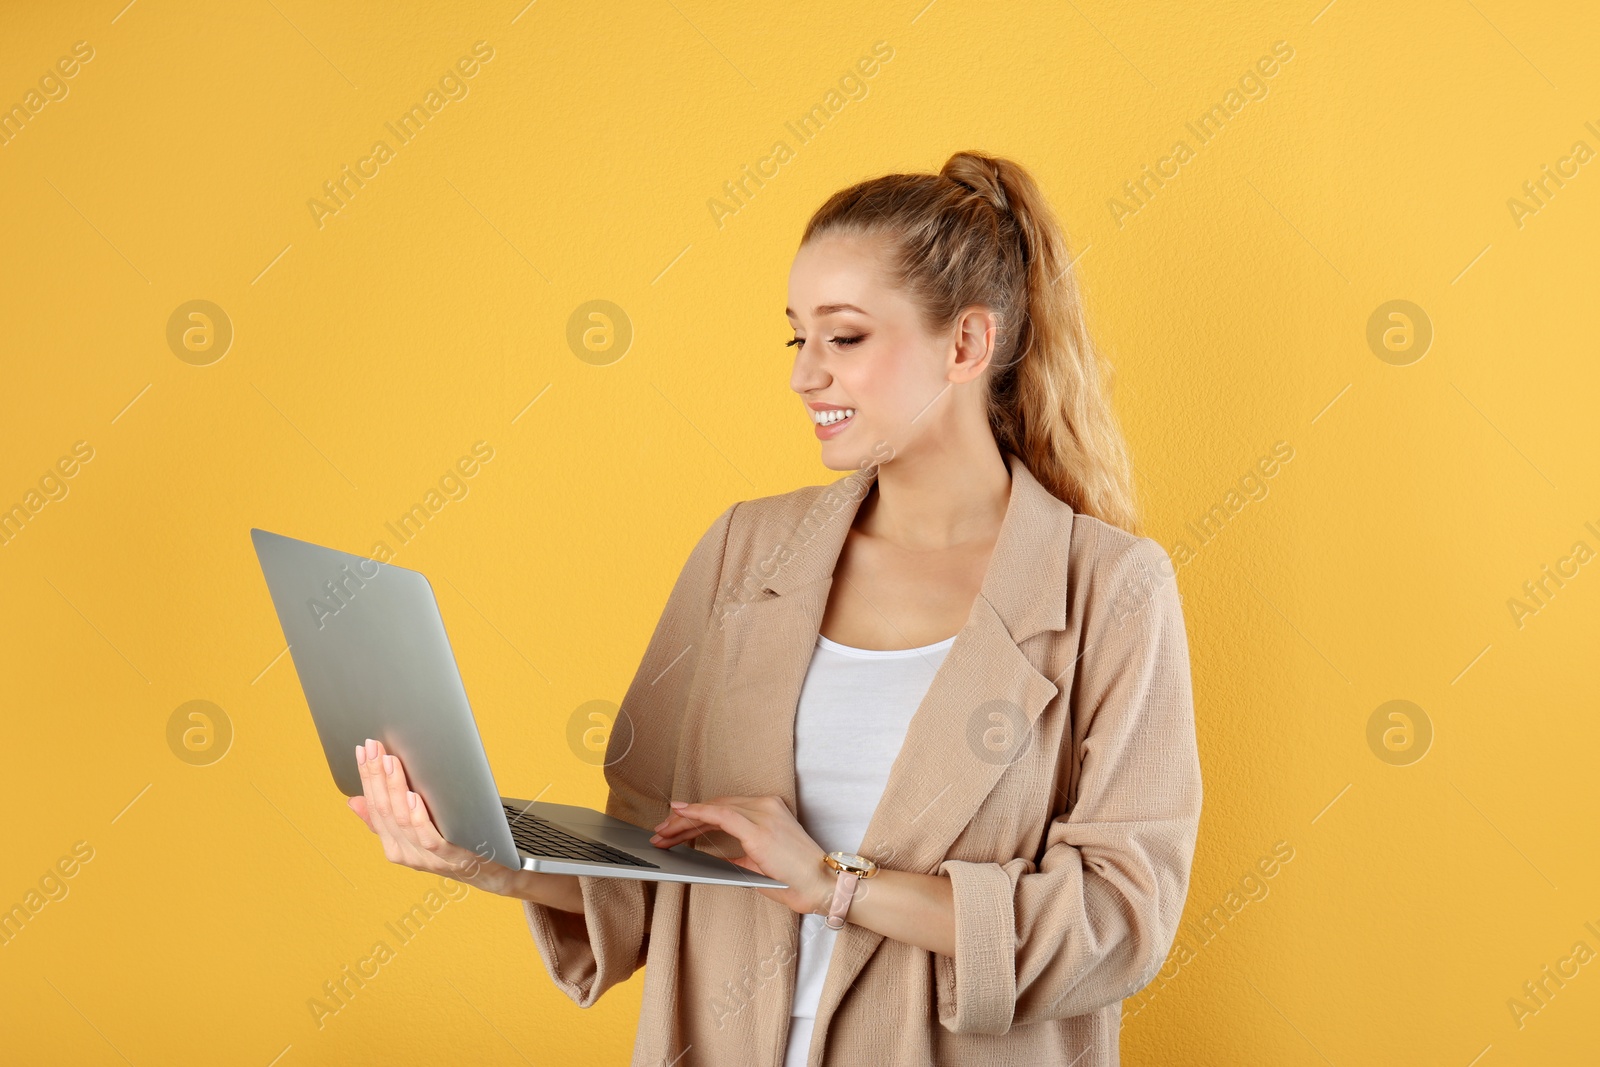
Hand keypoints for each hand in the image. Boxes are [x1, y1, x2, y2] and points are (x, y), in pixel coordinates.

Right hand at [348, 738, 521, 895]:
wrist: (493, 869)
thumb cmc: (454, 842)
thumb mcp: (417, 830)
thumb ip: (388, 818)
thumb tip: (354, 801)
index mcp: (394, 845)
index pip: (374, 807)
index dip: (367, 777)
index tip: (363, 749)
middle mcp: (406, 853)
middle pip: (385, 811)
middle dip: (377, 776)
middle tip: (375, 748)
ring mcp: (429, 857)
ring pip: (404, 822)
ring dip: (396, 788)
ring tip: (392, 763)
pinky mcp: (453, 856)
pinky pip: (430, 838)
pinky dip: (418, 817)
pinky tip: (414, 797)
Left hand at [649, 795, 834, 914]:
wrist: (824, 886)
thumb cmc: (798, 880)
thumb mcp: (762, 865)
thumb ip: (740, 857)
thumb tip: (716, 860)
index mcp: (770, 811)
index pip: (726, 809)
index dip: (698, 816)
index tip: (676, 824)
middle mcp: (766, 805)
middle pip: (717, 807)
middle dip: (685, 820)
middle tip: (662, 831)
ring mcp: (763, 813)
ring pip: (714, 810)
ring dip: (685, 822)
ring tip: (663, 833)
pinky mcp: (759, 828)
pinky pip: (721, 815)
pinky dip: (698, 814)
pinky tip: (681, 818)